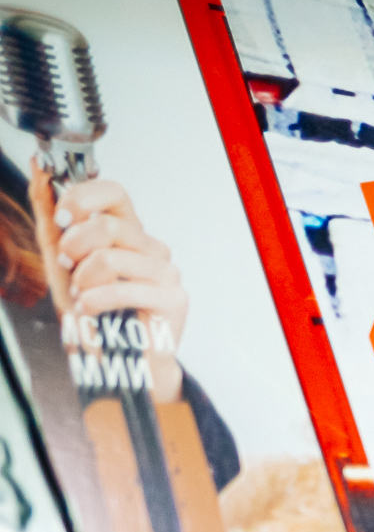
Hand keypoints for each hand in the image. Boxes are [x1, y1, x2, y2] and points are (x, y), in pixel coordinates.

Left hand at [29, 159, 187, 402]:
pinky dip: (95, 302)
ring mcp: (167, 273)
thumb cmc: (92, 312)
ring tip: (84, 297)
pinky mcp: (174, 299)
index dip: (83, 199)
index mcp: (128, 233)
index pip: (115, 192)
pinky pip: (121, 289)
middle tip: (70, 269)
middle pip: (108, 226)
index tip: (63, 219)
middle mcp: (151, 248)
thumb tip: (40, 171)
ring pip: (111, 258)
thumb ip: (50, 216)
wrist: (111, 360)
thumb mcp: (59, 259)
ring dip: (84, 281)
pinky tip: (92, 310)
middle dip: (74, 249)